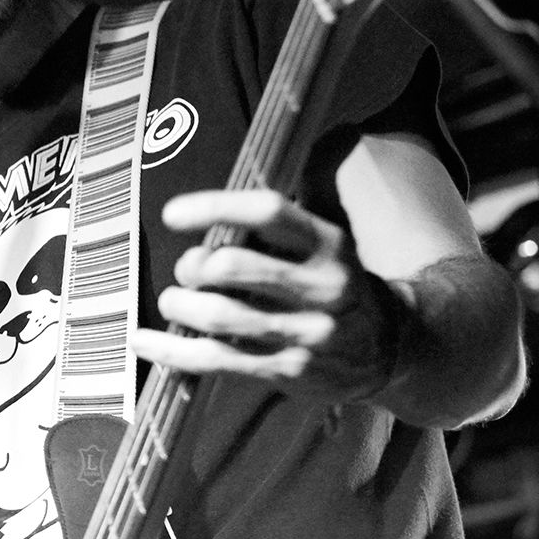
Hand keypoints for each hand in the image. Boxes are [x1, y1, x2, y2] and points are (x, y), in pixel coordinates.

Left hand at [131, 188, 405, 402]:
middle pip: (232, 266)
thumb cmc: (340, 285)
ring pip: (219, 316)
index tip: (173, 214)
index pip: (267, 212)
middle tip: (185, 269)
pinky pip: (216, 360)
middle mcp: (322, 286)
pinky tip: (143, 341)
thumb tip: (266, 166)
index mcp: (329, 244)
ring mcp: (307, 333)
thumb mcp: (332, 240)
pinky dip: (171, 350)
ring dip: (179, 305)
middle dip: (192, 265)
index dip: (214, 207)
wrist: (395, 350)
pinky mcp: (289, 371)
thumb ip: (294, 209)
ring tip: (172, 300)